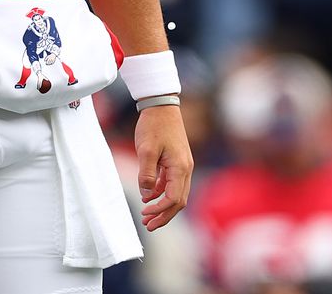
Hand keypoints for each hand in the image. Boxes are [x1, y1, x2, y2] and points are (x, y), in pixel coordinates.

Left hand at [134, 103, 192, 231]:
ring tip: (147, 215)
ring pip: (177, 193)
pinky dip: (163, 193)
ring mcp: (183, 164)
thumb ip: (146, 175)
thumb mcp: (145, 150)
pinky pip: (173, 183)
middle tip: (148, 225)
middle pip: (179, 201)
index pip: (174, 199)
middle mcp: (186, 168)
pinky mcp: (178, 160)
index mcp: (180, 167)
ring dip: (164, 206)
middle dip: (164, 215)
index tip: (145, 215)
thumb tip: (147, 195)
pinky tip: (150, 196)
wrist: (162, 105)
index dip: (160, 210)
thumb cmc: (154, 126)